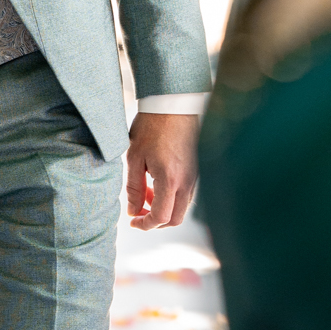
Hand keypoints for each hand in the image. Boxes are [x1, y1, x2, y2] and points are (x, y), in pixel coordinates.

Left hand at [125, 112, 198, 229]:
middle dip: (156, 221)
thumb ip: (133, 188)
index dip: (145, 225)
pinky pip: (186, 193)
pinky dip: (171, 196)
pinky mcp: (197, 169)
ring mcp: (195, 176)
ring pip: (181, 206)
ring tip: (144, 191)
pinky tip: (155, 182)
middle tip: (138, 212)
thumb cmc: (152, 126)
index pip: (161, 217)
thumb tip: (133, 210)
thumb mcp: (134, 157)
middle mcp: (187, 182)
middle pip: (175, 218)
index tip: (133, 222)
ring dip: (163, 207)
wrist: (174, 104)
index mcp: (170, 180)